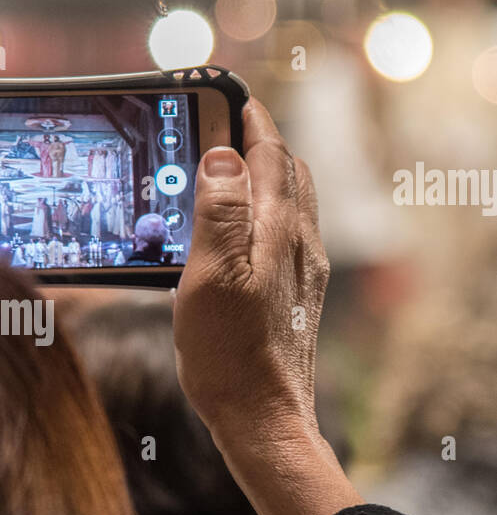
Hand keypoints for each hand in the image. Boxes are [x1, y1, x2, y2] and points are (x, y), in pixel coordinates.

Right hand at [174, 98, 327, 449]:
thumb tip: (222, 157)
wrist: (264, 420)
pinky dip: (262, 214)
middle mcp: (299, 245)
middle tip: (224, 125)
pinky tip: (237, 234)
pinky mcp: (295, 297)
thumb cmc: (230, 354)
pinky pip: (284, 235)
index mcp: (278, 230)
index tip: (227, 94)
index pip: (271, 153)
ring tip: (227, 170)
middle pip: (287, 172)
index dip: (249, 119)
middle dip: (259, 142)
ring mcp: (301, 272)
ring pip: (289, 203)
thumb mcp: (212, 275)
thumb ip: (220, 212)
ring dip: (263, 177)